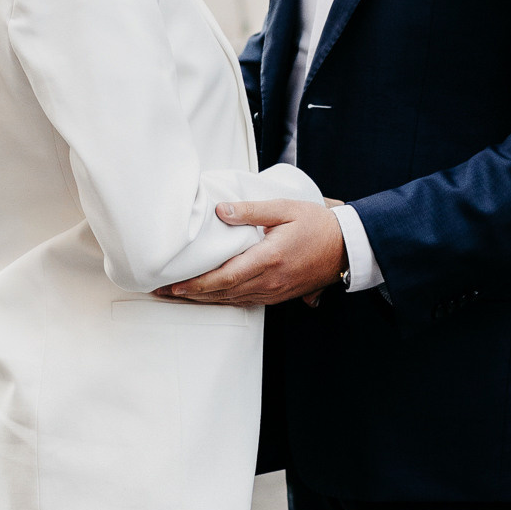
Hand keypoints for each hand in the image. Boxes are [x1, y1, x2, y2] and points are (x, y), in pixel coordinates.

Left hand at [156, 198, 347, 307]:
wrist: (347, 247)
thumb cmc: (318, 225)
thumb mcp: (285, 208)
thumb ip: (251, 210)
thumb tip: (220, 212)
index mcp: (268, 259)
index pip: (223, 277)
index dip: (195, 284)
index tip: (173, 285)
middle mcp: (269, 281)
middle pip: (222, 293)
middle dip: (190, 294)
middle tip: (163, 292)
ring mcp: (274, 291)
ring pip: (232, 300)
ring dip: (204, 299)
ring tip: (179, 295)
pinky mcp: (279, 295)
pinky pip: (246, 301)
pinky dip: (224, 300)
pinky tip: (210, 296)